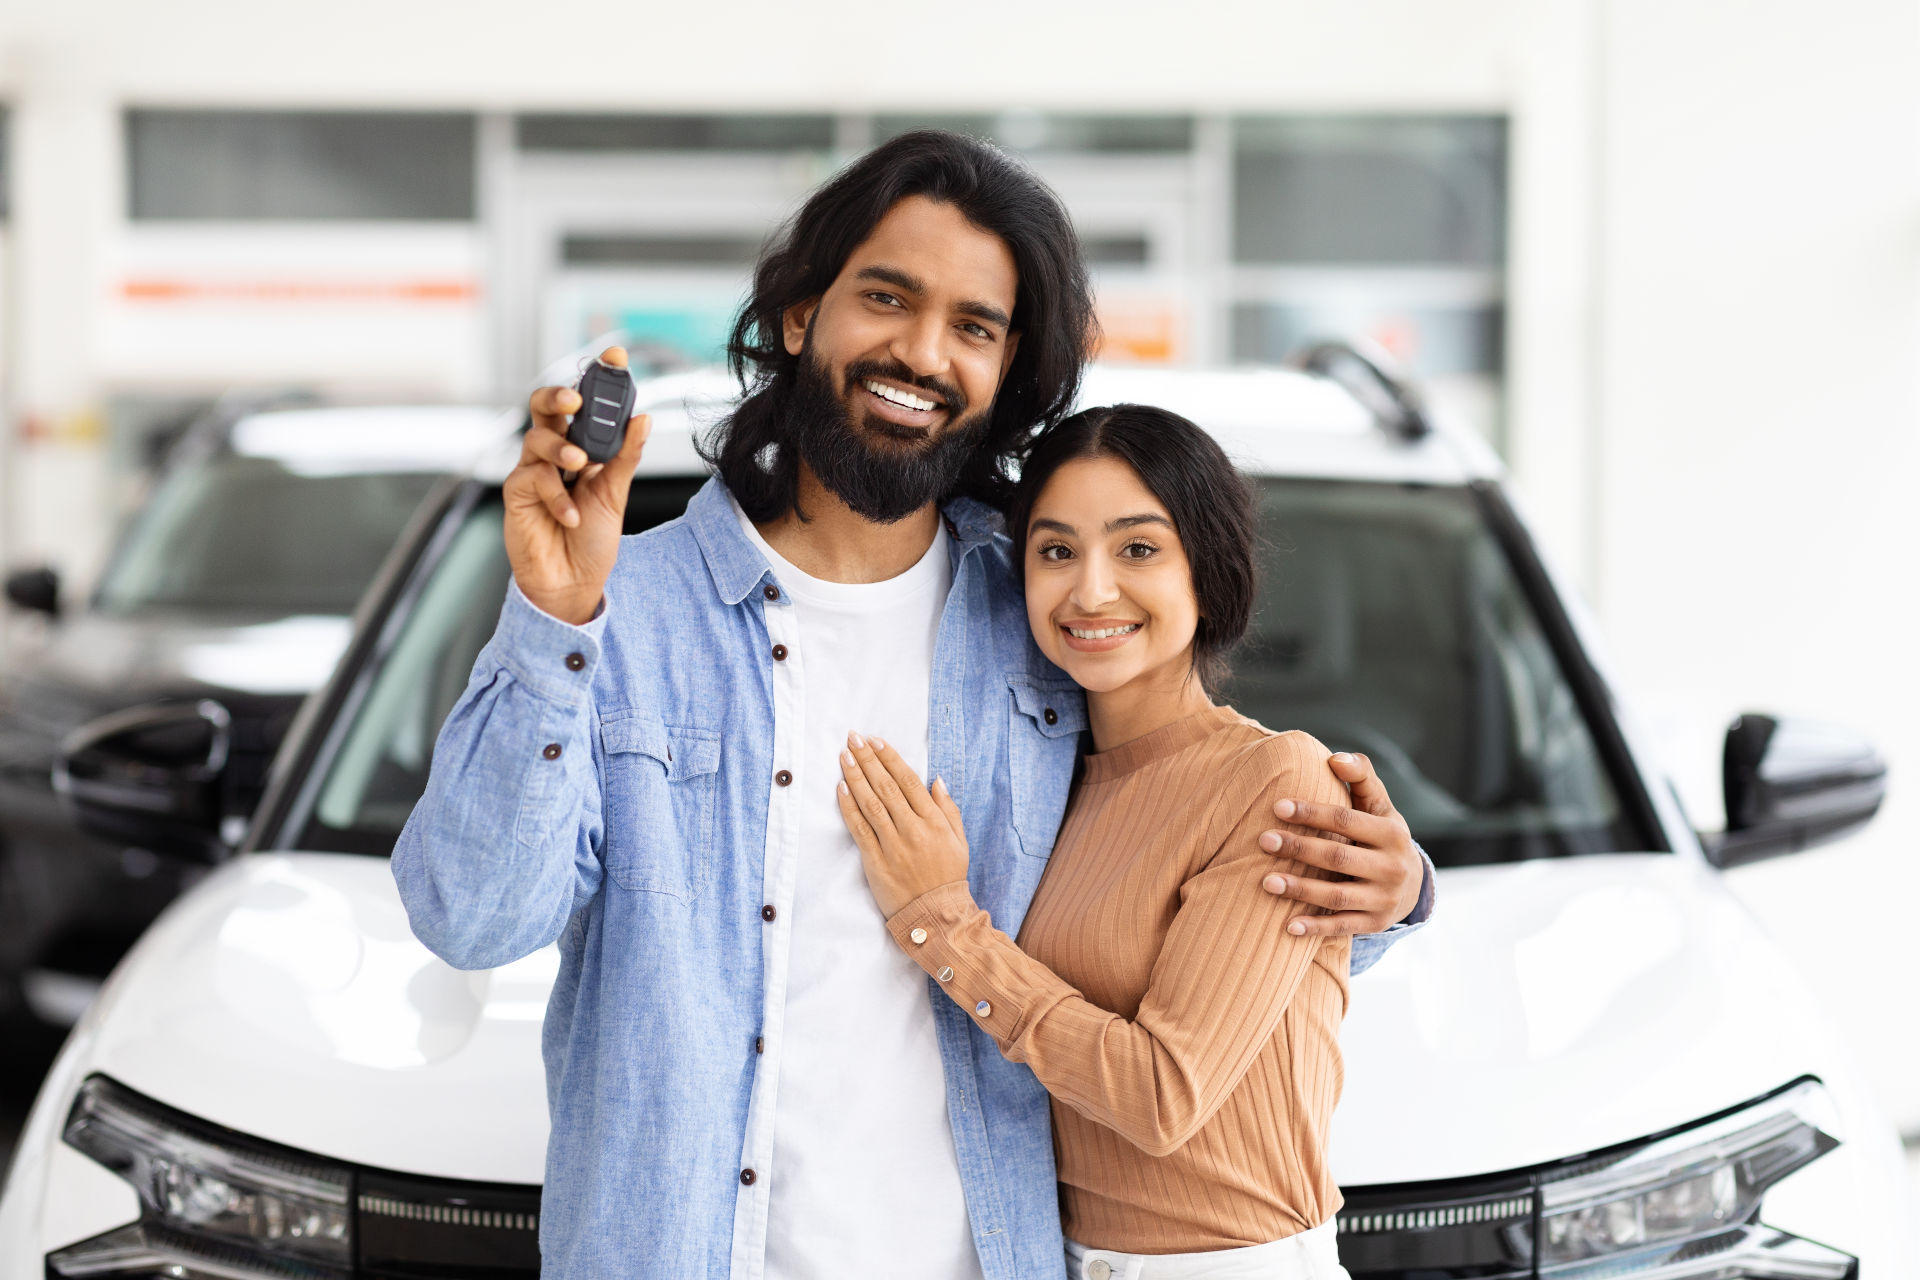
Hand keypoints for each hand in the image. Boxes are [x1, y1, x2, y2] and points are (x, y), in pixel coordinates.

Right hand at [504, 346, 651, 624]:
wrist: (573, 583)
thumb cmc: (591, 540)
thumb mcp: (616, 494)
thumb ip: (625, 456)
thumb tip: (642, 418)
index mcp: (581, 448)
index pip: (585, 405)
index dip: (596, 377)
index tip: (614, 356)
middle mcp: (554, 454)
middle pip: (545, 406)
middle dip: (559, 393)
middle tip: (576, 398)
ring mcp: (533, 471)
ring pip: (537, 436)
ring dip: (562, 447)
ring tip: (581, 466)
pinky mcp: (517, 494)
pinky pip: (532, 477)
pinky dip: (556, 495)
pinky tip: (570, 515)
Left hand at [836, 733, 969, 918]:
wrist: (935, 916)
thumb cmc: (948, 876)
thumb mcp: (960, 841)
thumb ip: (948, 809)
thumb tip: (936, 780)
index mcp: (934, 822)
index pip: (908, 781)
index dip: (890, 758)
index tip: (876, 741)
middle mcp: (913, 829)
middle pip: (886, 786)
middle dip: (868, 759)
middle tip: (853, 738)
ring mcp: (892, 845)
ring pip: (870, 803)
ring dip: (855, 776)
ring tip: (844, 755)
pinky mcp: (875, 861)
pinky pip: (859, 828)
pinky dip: (849, 807)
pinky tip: (841, 788)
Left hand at [1259, 752, 1423, 936]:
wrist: (1414, 885)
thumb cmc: (1381, 835)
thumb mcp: (1380, 805)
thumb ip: (1361, 776)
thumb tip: (1334, 758)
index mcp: (1391, 833)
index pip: (1346, 820)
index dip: (1311, 813)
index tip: (1277, 806)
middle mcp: (1391, 867)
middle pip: (1338, 858)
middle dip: (1299, 849)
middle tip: (1263, 841)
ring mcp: (1384, 899)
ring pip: (1337, 896)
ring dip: (1300, 890)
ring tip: (1266, 882)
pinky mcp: (1374, 924)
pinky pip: (1341, 927)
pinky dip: (1315, 928)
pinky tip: (1287, 925)